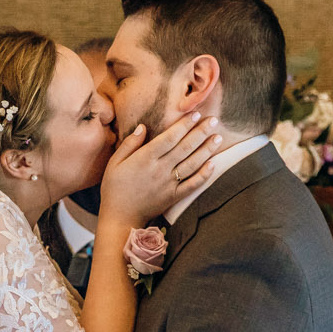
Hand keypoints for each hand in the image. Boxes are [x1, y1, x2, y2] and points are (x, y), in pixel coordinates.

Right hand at [99, 112, 222, 226]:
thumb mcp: (115, 162)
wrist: (120, 217)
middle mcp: (160, 169)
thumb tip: (143, 126)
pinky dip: (204, 175)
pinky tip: (213, 164)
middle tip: (214, 120)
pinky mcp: (174, 197)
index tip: (196, 114)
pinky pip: (192, 185)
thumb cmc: (114, 188)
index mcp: (145, 158)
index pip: (170, 137)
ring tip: (218, 138)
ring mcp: (169, 184)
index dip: (184, 125)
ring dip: (206, 150)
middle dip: (200, 132)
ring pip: (192, 164)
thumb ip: (129, 143)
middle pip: (185, 147)